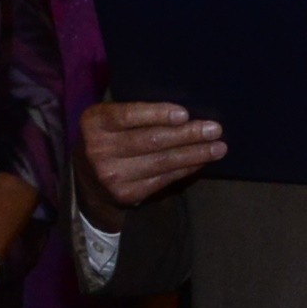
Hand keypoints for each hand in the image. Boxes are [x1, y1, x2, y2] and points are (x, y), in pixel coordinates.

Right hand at [78, 97, 227, 220]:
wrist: (88, 179)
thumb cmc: (109, 137)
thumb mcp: (110, 119)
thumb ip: (136, 114)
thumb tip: (184, 113)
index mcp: (94, 122)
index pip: (127, 116)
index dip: (157, 114)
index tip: (185, 114)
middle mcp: (99, 150)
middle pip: (150, 140)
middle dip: (187, 135)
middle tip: (214, 129)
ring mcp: (112, 175)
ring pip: (161, 162)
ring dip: (194, 154)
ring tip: (218, 148)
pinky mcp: (126, 194)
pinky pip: (163, 179)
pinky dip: (185, 169)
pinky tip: (201, 161)